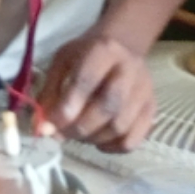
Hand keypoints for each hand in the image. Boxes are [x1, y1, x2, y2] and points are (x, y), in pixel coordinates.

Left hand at [38, 33, 155, 151]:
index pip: (88, 80)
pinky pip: (133, 140)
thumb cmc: (87, 55)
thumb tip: (43, 128)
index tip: (49, 125)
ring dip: (93, 138)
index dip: (68, 107)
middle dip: (80, 128)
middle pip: (108, 107)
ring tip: (79, 133)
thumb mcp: (63, 61)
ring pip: (120, 127)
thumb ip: (51, 93)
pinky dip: (112, 147)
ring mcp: (144, 90)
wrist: (122, 46)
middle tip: (62, 134)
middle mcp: (130, 68)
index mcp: (104, 49)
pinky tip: (99, 139)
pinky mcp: (151, 109)